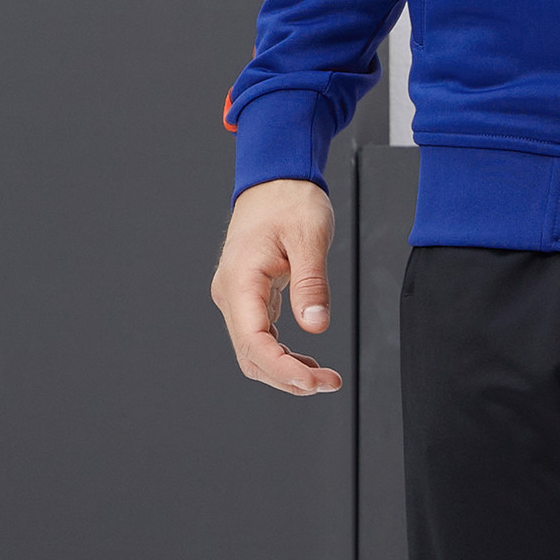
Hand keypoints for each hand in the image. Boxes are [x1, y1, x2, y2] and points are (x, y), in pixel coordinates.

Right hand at [210, 177, 342, 395]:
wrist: (275, 177)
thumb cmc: (290, 198)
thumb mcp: (309, 235)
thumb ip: (311, 282)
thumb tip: (315, 325)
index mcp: (240, 281)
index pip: (254, 343)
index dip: (282, 370)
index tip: (313, 383)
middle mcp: (231, 293)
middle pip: (251, 355)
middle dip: (287, 378)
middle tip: (328, 383)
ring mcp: (237, 296)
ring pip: (254, 350)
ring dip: (285, 369)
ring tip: (322, 377)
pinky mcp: (249, 295)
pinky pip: (260, 335)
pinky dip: (282, 353)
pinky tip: (306, 360)